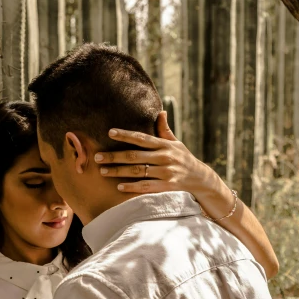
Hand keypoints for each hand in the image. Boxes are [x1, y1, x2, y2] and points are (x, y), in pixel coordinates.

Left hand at [94, 111, 224, 197]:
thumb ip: (165, 129)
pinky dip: (132, 187)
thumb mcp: (176, 143)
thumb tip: (160, 111)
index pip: (141, 138)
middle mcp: (164, 157)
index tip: (110, 132)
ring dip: (118, 171)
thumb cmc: (184, 159)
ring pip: (137, 171)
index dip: (125, 135)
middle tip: (97, 157)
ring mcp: (166, 172)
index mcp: (164, 145)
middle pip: (134, 156)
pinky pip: (146, 186)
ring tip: (103, 171)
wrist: (200, 179)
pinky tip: (119, 187)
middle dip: (114, 156)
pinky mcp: (167, 186)